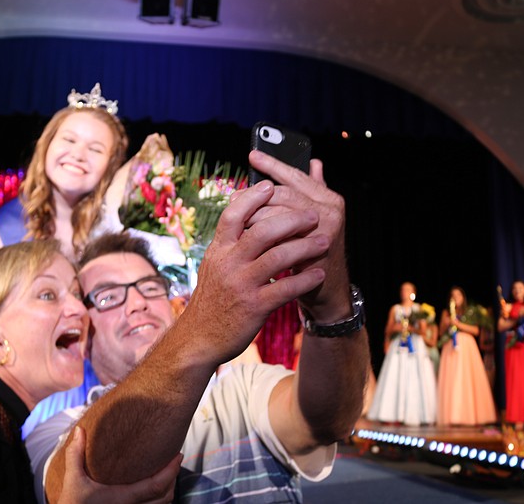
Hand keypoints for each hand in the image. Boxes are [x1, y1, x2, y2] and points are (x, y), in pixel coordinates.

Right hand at [53, 426, 178, 503]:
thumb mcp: (73, 480)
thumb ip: (76, 454)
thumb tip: (80, 430)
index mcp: (122, 497)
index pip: (156, 485)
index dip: (171, 471)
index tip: (178, 455)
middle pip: (166, 497)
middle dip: (174, 478)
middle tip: (174, 460)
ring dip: (168, 489)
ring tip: (166, 472)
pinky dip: (159, 499)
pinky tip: (153, 487)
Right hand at [183, 178, 327, 364]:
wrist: (199, 338)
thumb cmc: (212, 298)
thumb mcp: (214, 265)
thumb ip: (229, 241)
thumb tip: (241, 212)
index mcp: (218, 250)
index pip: (233, 215)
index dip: (252, 197)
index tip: (271, 185)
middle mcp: (228, 263)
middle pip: (262, 230)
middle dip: (292, 219)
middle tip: (313, 215)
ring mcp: (241, 285)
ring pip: (277, 257)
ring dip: (305, 246)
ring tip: (324, 241)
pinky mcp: (254, 307)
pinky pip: (285, 288)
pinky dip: (305, 279)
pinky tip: (319, 274)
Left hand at [243, 150, 349, 320]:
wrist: (326, 289)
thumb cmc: (314, 251)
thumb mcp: (313, 218)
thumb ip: (312, 190)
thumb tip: (314, 162)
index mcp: (327, 197)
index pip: (296, 176)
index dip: (273, 165)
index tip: (253, 156)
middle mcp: (329, 209)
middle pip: (283, 194)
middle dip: (255, 196)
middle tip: (234, 199)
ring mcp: (324, 231)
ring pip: (278, 215)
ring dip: (254, 218)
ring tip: (238, 221)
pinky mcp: (314, 252)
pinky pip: (280, 241)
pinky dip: (261, 240)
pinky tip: (246, 241)